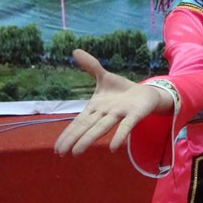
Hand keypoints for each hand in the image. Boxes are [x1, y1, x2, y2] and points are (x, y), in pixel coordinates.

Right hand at [54, 49, 170, 156]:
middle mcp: (105, 114)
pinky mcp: (134, 114)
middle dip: (74, 138)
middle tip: (61, 152)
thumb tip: (75, 51)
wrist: (145, 93)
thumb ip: (90, 66)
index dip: (68, 132)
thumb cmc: (121, 90)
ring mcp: (120, 114)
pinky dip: (120, 135)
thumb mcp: (104, 76)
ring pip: (102, 127)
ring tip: (77, 152)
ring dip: (90, 139)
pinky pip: (126, 125)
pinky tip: (114, 147)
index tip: (57, 146)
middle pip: (87, 126)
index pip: (79, 121)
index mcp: (96, 108)